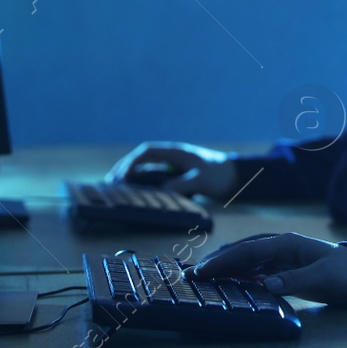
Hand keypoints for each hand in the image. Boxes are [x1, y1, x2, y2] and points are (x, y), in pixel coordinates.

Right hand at [107, 142, 237, 199]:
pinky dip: (143, 185)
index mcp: (176, 152)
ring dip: (131, 177)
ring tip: (116, 189)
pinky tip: (134, 196)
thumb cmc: (220, 174)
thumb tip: (161, 193)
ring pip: (146, 169)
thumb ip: (182, 185)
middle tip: (110, 183)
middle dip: (125, 169)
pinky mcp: (176, 177)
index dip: (132, 162)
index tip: (121, 175)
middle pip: (142, 159)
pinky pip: (154, 179)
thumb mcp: (201, 180)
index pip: (147, 152)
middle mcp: (172, 158)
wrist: (236, 177)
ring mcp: (173, 167)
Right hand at [195, 232, 346, 301]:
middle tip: (191, 274)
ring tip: (201, 276)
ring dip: (223, 266)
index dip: (224, 261)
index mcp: (287, 244)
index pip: (248, 251)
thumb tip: (267, 285)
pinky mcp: (282, 267)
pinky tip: (225, 281)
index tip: (202, 271)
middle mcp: (280, 246)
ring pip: (244, 258)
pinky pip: (253, 268)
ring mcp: (280, 256)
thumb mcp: (324, 278)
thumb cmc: (345, 273)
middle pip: (241, 251)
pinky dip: (236, 272)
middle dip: (216, 261)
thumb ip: (296, 281)